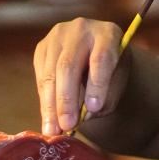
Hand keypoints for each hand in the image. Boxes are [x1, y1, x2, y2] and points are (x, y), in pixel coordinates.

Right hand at [34, 18, 127, 134]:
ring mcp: (57, 36)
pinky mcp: (42, 48)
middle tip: (67, 126)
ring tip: (52, 130)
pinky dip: (45, 100)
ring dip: (50, 105)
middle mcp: (81, 29)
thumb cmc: (112, 72)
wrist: (97, 52)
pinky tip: (48, 118)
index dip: (97, 84)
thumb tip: (81, 116)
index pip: (101, 58)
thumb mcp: (117, 83)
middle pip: (68, 65)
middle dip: (66, 99)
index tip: (94, 109)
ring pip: (50, 73)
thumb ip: (104, 98)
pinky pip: (41, 77)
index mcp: (108, 34)